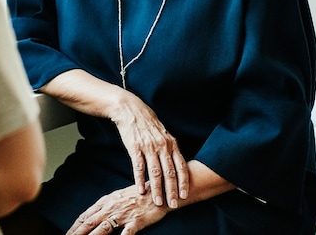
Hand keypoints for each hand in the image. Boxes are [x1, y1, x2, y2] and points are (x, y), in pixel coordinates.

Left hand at [66, 185, 167, 234]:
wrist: (158, 191)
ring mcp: (124, 214)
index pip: (86, 216)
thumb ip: (103, 207)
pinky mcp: (137, 220)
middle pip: (90, 222)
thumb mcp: (116, 198)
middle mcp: (112, 207)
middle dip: (77, 233)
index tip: (67, 234)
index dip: (75, 226)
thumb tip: (89, 217)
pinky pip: (127, 232)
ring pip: (104, 228)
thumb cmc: (137, 196)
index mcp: (106, 202)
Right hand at [108, 90, 188, 207]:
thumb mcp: (164, 134)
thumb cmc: (148, 124)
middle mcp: (162, 146)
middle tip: (173, 205)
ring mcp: (148, 147)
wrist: (131, 110)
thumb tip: (178, 166)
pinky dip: (140, 180)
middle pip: (169, 172)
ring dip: (157, 189)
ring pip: (155, 172)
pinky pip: (139, 167)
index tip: (184, 196)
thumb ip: (171, 149)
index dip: (183, 182)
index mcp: (171, 144)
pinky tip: (141, 190)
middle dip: (172, 190)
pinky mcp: (134, 147)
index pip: (181, 166)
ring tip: (158, 202)